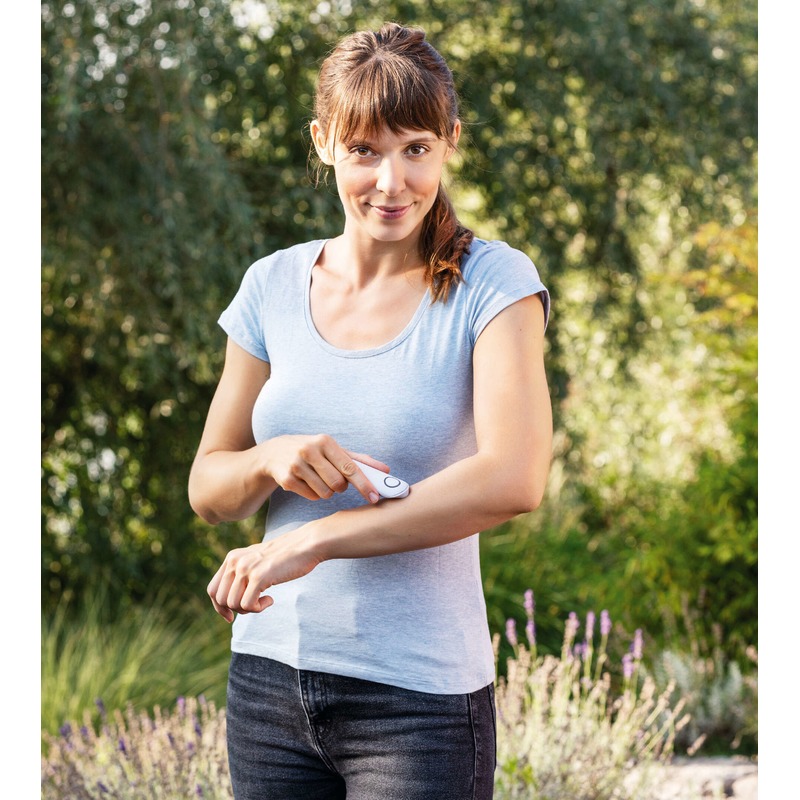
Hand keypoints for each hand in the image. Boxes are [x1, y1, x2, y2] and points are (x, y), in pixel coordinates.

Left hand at [207, 528, 321, 622]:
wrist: (305, 545)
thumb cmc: (284, 557)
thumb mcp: (256, 561)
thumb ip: (241, 574)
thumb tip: (228, 603)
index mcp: (232, 558)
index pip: (212, 589)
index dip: (218, 607)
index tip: (230, 616)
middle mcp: (235, 562)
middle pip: (221, 600)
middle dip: (236, 610)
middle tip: (254, 605)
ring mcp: (246, 568)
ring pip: (233, 604)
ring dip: (249, 609)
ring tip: (265, 600)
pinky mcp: (259, 577)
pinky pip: (248, 605)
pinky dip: (258, 608)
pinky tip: (270, 600)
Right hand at [260, 434, 388, 504]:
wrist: (274, 452)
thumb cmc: (313, 451)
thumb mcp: (333, 450)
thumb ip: (359, 460)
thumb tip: (385, 470)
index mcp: (325, 441)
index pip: (350, 467)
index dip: (364, 484)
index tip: (375, 497)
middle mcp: (309, 450)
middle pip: (338, 484)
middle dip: (340, 487)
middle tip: (334, 480)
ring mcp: (296, 465)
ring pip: (325, 493)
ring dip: (326, 491)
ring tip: (318, 479)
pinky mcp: (286, 479)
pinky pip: (311, 497)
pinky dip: (313, 494)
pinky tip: (306, 482)